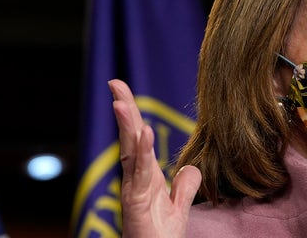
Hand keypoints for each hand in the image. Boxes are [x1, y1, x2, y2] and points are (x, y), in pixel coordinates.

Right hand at [108, 79, 201, 236]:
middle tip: (115, 83)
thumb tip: (191, 168)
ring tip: (121, 102)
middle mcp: (135, 180)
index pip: (137, 140)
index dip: (132, 115)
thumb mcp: (179, 207)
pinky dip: (141, 153)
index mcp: (145, 177)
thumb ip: (185, 186)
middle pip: (128, 139)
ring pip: (129, 153)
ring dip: (127, 127)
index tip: (122, 90)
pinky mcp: (135, 204)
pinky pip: (139, 175)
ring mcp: (133, 191)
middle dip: (123, 111)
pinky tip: (142, 133)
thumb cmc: (161, 236)